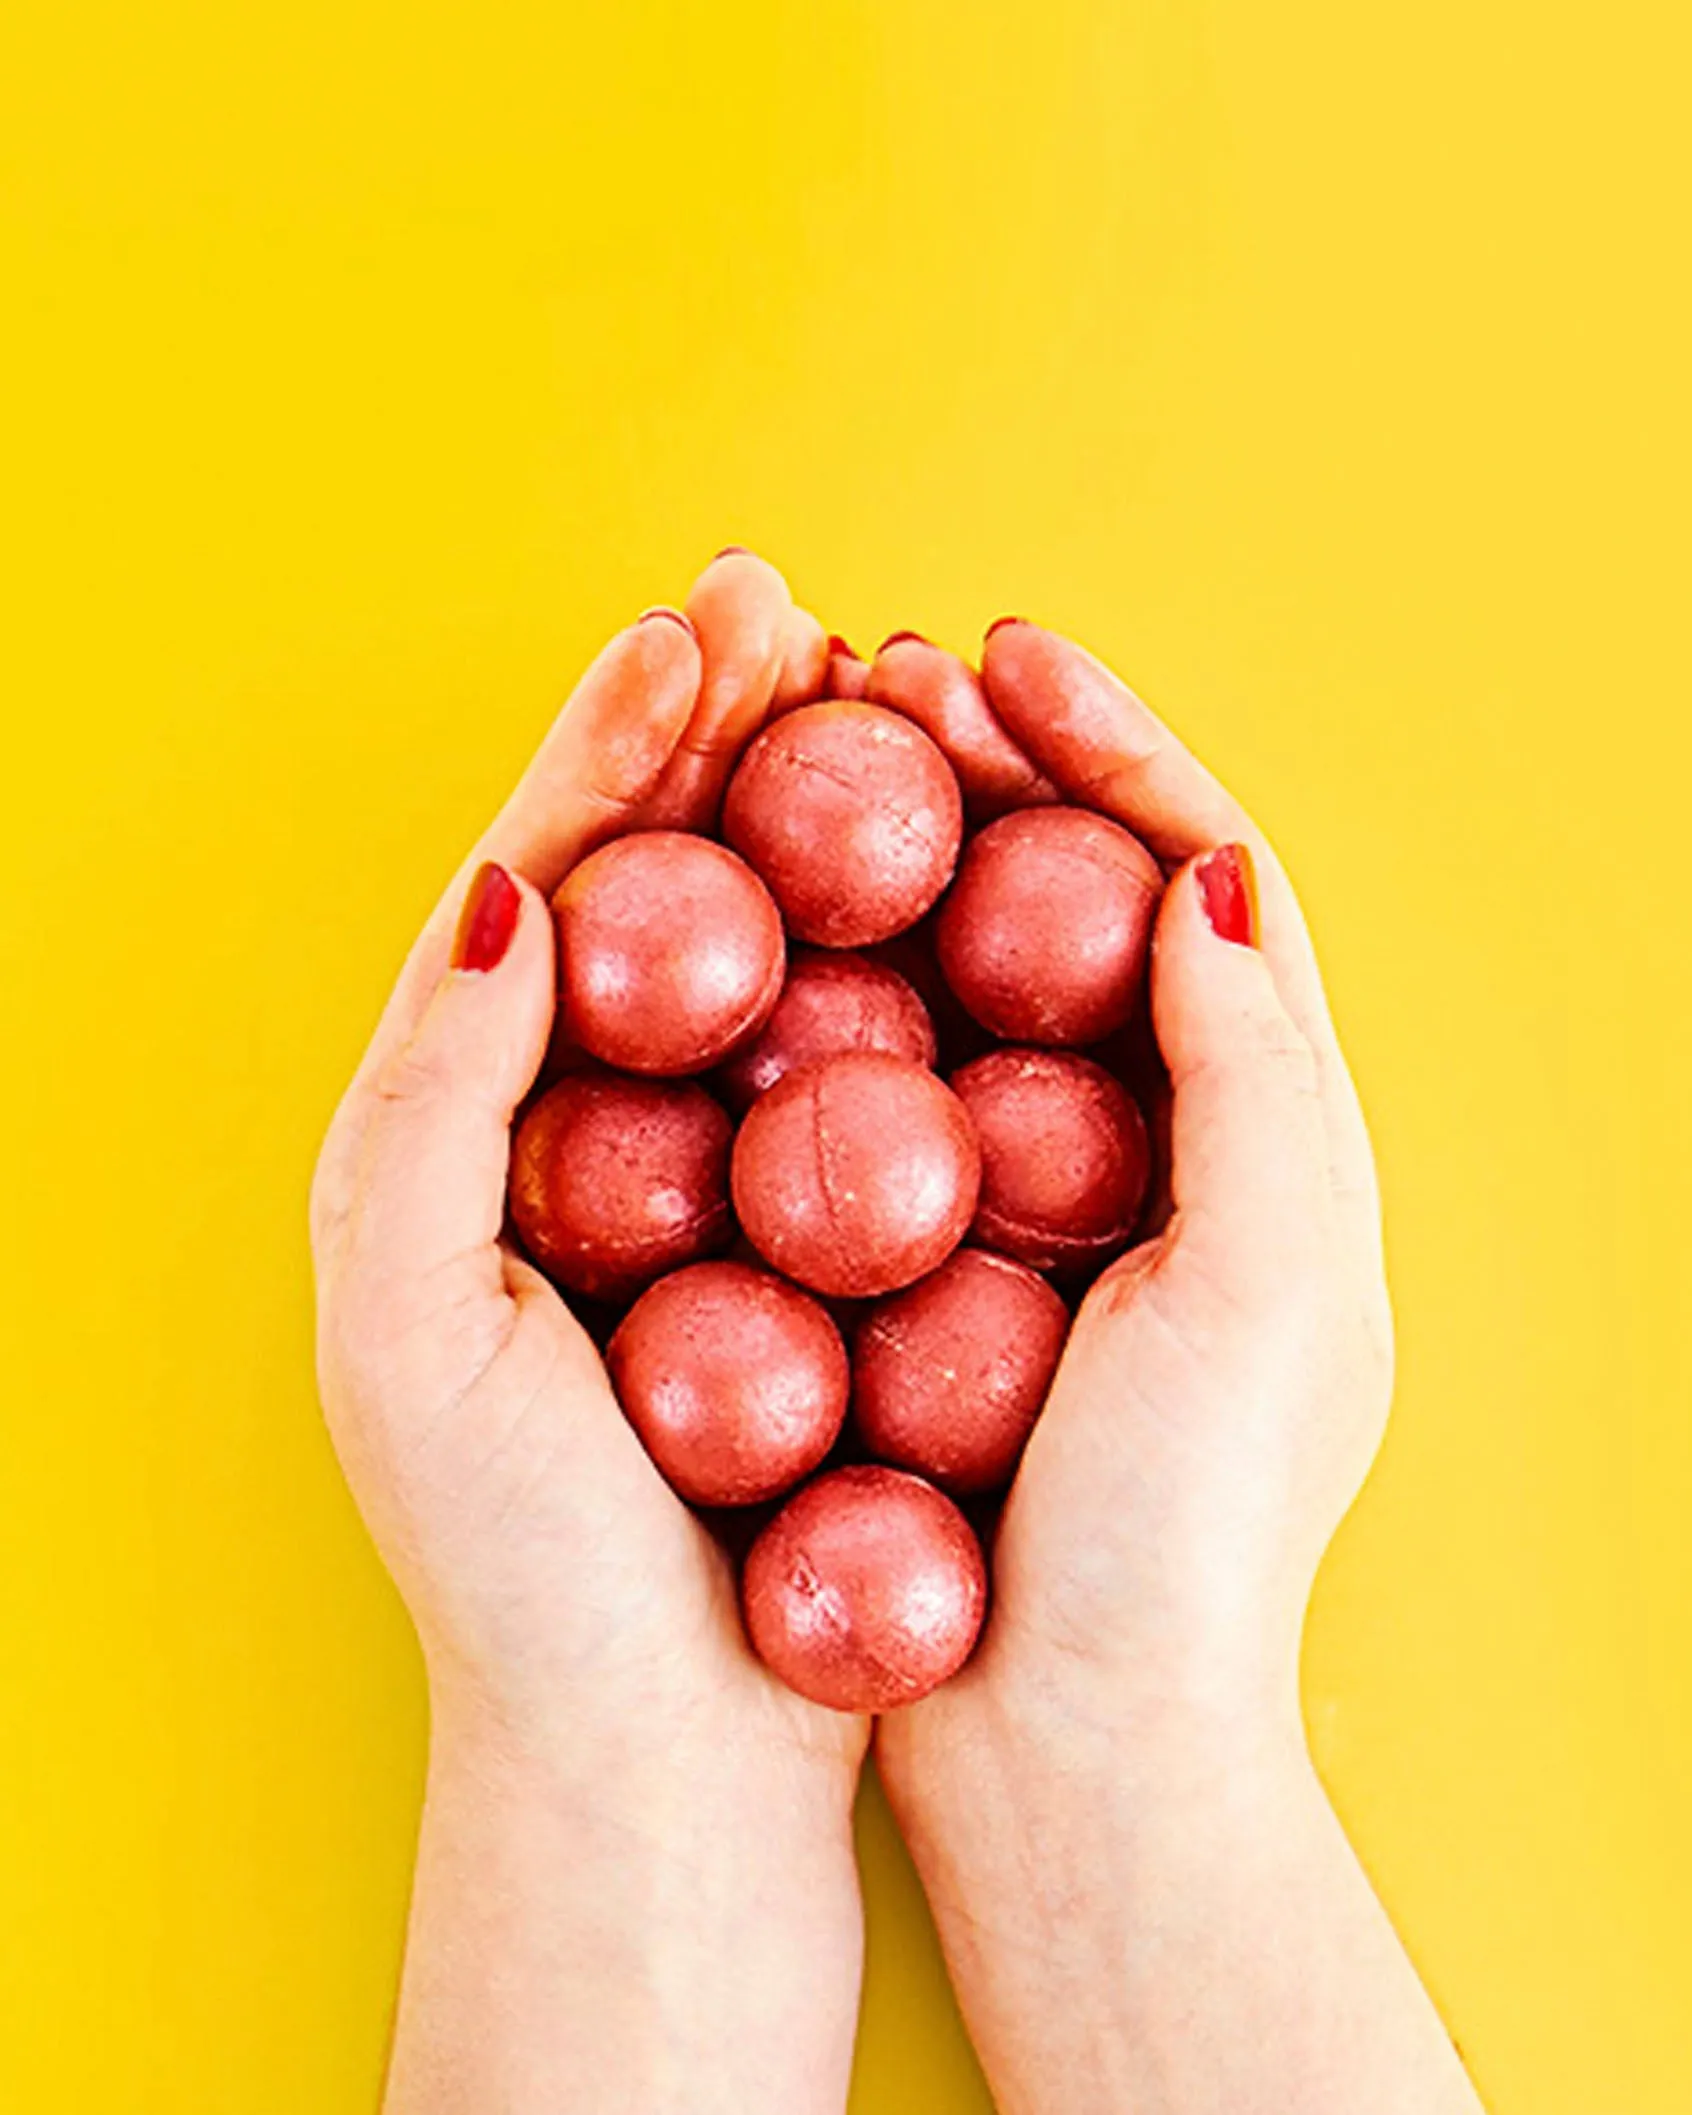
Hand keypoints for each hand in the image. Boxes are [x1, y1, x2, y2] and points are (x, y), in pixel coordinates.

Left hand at [311, 552, 867, 2114]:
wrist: (660, 1755)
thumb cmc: (517, 1560)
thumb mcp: (408, 1311)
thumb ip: (432, 1084)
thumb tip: (509, 880)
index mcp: (465, 1126)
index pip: (544, 884)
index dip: (613, 744)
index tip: (702, 628)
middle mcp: (591, 1136)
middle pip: (657, 893)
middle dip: (713, 737)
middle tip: (787, 605)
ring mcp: (718, 1189)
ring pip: (769, 961)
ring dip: (813, 820)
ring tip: (873, 694)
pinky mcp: (824, 1256)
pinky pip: (865, 1072)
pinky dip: (900, 962)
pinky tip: (956, 885)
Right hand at [872, 623, 1476, 2113]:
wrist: (1076, 1755)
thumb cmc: (1187, 1540)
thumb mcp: (1268, 1290)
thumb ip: (1261, 1074)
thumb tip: (1210, 874)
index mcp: (1271, 1134)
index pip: (1201, 878)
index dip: (1111, 747)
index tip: (1001, 657)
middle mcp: (1163, 1150)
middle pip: (1074, 905)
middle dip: (988, 773)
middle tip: (871, 674)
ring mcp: (1040, 1210)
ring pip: (968, 985)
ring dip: (897, 860)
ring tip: (802, 763)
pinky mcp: (936, 1275)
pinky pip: (881, 1095)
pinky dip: (829, 1001)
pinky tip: (745, 951)